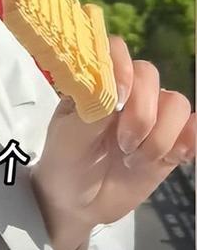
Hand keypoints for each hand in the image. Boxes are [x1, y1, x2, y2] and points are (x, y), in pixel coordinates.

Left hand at [30, 35, 194, 249]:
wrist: (79, 201)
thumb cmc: (66, 158)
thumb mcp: (70, 135)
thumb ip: (92, 110)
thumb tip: (114, 89)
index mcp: (98, 80)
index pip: (117, 50)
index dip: (122, 68)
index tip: (118, 100)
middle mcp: (127, 90)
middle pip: (150, 75)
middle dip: (141, 113)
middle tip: (122, 144)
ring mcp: (151, 115)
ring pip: (176, 102)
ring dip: (159, 136)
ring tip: (135, 159)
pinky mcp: (171, 142)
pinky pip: (194, 128)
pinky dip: (189, 141)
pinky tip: (173, 158)